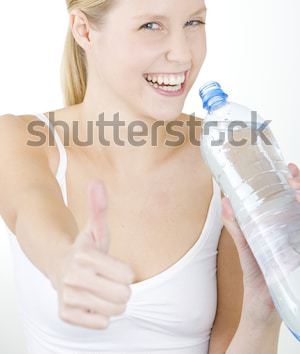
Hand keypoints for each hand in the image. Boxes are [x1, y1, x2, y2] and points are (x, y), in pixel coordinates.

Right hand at [53, 181, 134, 329]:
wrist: (59, 266)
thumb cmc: (86, 247)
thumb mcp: (96, 227)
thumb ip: (99, 207)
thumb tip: (97, 182)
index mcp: (84, 256)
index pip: (128, 275)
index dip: (125, 271)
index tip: (113, 266)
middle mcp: (73, 277)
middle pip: (123, 296)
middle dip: (121, 288)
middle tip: (108, 279)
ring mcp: (68, 297)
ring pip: (115, 311)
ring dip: (112, 302)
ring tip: (100, 289)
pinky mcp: (66, 314)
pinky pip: (102, 323)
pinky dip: (101, 315)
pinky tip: (90, 301)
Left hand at [221, 162, 299, 324]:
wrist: (261, 308)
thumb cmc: (257, 276)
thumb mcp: (246, 248)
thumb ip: (237, 227)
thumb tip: (224, 202)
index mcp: (286, 229)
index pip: (294, 201)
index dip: (296, 183)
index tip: (290, 168)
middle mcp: (296, 235)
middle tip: (293, 177)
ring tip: (297, 191)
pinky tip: (299, 212)